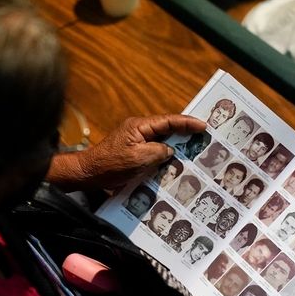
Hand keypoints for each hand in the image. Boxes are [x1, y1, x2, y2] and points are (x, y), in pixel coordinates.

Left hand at [47, 114, 205, 189]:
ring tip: (195, 149)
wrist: (89, 174)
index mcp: (139, 126)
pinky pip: (154, 152)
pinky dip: (165, 156)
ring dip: (177, 146)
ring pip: (162, 141)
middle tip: (204, 136)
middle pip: (167, 129)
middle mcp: (138, 131)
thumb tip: (170, 151)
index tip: (203, 125)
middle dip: (185, 132)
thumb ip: (158, 152)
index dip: (187, 123)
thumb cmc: (109, 165)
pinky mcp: (134, 153)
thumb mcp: (138, 159)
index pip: (168, 121)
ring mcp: (136, 142)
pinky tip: (175, 164)